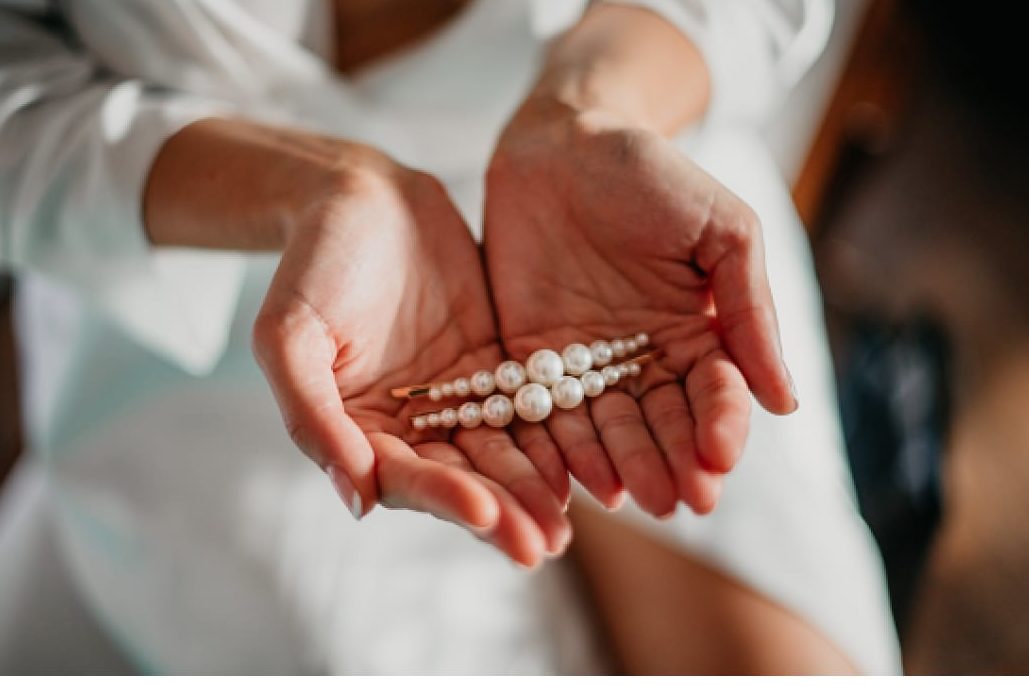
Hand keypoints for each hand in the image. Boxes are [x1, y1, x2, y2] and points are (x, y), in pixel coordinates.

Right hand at [144, 120, 570, 565]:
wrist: (360, 197)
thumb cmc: (312, 262)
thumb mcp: (289, 334)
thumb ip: (313, 414)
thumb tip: (357, 499)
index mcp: (355, 428)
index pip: (401, 477)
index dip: (442, 497)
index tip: (485, 513)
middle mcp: (408, 425)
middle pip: (458, 479)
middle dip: (499, 513)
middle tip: (542, 546)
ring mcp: (454, 399)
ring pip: (497, 453)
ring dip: (531, 490)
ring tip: (566, 527)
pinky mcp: (493, 367)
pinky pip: (525, 406)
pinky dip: (551, 436)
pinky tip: (583, 462)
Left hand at [483, 103, 796, 516]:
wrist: (562, 141)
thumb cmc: (650, 173)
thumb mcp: (721, 227)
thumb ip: (750, 308)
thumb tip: (786, 400)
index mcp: (696, 333)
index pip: (715, 393)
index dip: (720, 426)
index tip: (719, 458)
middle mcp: (643, 360)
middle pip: (662, 423)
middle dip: (671, 462)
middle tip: (678, 502)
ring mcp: (584, 364)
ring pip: (606, 427)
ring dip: (618, 464)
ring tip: (626, 497)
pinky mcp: (529, 359)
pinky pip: (543, 410)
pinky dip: (554, 444)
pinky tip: (564, 473)